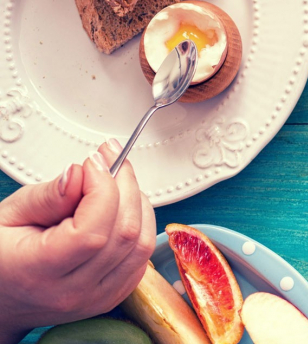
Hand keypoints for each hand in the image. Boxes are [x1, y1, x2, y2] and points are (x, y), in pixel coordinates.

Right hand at [0, 140, 156, 343]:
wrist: (0, 296)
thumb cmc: (0, 255)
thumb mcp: (8, 216)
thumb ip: (47, 196)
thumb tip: (81, 174)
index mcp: (39, 272)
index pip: (92, 232)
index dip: (103, 188)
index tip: (95, 161)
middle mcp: (73, 292)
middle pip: (124, 233)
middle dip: (125, 186)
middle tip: (110, 159)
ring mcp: (97, 298)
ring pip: (142, 244)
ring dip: (138, 203)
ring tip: (117, 181)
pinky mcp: (113, 295)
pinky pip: (143, 257)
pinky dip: (141, 225)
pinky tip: (122, 207)